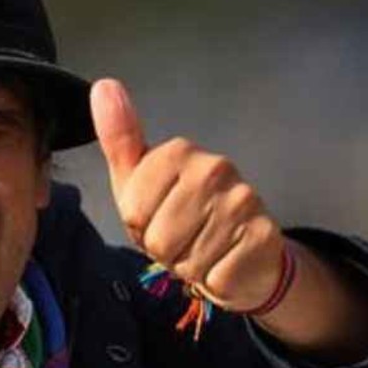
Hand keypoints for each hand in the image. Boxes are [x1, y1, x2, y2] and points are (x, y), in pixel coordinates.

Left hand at [90, 78, 285, 312]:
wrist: (241, 251)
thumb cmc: (179, 214)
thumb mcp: (138, 180)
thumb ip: (120, 138)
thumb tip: (103, 86)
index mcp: (180, 152)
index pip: (133, 211)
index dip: (140, 226)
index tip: (158, 217)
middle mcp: (217, 169)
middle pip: (157, 238)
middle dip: (164, 249)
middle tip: (183, 237)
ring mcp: (244, 201)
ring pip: (185, 260)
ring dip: (189, 265)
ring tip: (202, 248)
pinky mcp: (263, 237)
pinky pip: (214, 277)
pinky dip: (214, 280)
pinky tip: (225, 262)